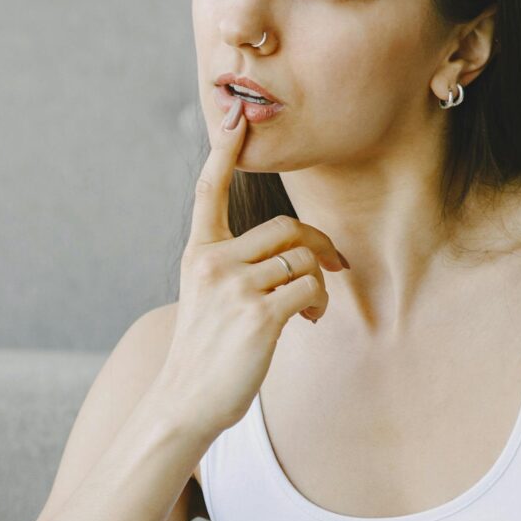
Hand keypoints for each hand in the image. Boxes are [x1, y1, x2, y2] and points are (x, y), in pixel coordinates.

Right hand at [146, 85, 350, 441]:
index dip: (223, 153)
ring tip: (311, 308)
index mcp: (198, 254)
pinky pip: (308, 288)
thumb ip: (236, 269)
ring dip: (319, 282)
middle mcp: (213, 263)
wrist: (184, 402)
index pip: (209, 193)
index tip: (236, 118)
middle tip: (336, 265)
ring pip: (302, 259)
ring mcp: (235, 288)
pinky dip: (318, 302)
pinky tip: (309, 319)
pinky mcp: (259, 315)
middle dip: (319, 244)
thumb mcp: (207, 300)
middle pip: (285, 227)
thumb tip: (295, 256)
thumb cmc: (204, 353)